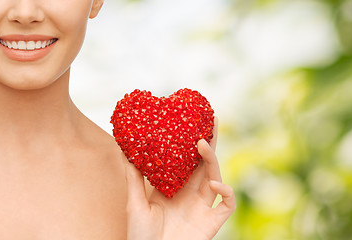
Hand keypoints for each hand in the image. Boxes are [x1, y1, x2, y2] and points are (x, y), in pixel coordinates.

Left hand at [124, 118, 235, 239]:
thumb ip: (133, 177)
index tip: (192, 122)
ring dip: (212, 160)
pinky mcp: (212, 221)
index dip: (191, 142)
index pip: (187, 160)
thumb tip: (124, 149)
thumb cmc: (141, 235)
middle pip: (204, 163)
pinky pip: (227, 203)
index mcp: (175, 187)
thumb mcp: (135, 203)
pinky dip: (226, 191)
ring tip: (202, 144)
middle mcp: (191, 194)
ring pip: (216, 176)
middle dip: (210, 142)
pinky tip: (214, 183)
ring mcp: (203, 207)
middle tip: (211, 120)